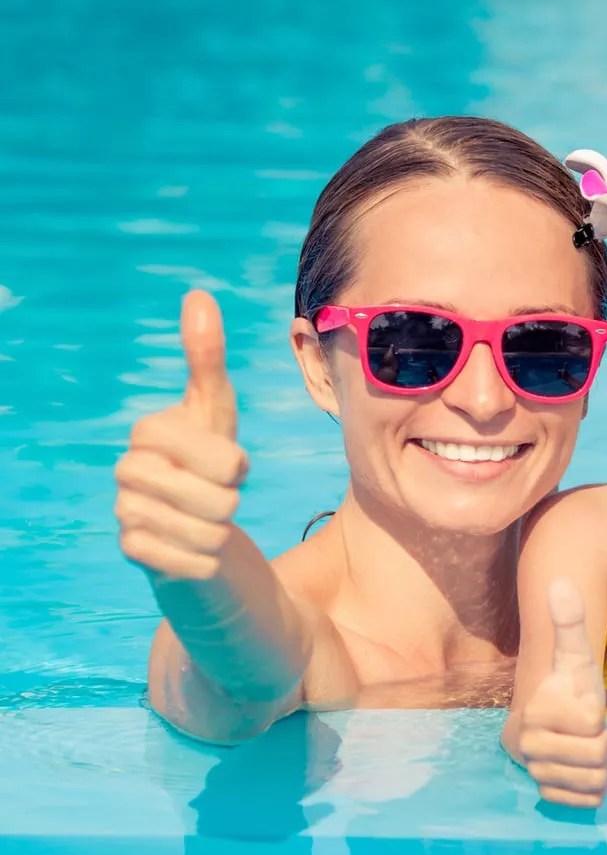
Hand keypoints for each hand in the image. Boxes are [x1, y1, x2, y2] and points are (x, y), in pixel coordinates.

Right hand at [115, 290, 249, 579]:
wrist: (194, 531)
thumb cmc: (208, 465)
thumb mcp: (216, 413)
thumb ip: (206, 359)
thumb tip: (198, 294)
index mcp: (148, 432)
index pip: (216, 454)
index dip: (233, 465)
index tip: (228, 467)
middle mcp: (126, 470)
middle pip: (217, 495)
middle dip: (231, 501)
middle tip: (217, 498)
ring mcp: (124, 512)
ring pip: (208, 529)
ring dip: (220, 531)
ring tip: (207, 523)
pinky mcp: (131, 552)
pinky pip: (190, 560)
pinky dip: (205, 560)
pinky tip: (195, 552)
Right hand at [516, 579, 606, 807]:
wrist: (544, 723)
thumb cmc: (566, 687)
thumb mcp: (574, 656)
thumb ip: (569, 623)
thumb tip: (562, 582)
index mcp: (537, 711)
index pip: (593, 723)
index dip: (597, 716)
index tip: (581, 707)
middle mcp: (530, 746)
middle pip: (597, 754)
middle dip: (601, 743)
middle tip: (585, 732)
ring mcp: (537, 772)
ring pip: (594, 780)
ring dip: (599, 766)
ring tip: (583, 749)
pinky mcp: (547, 795)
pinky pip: (586, 801)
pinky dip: (591, 790)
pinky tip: (580, 772)